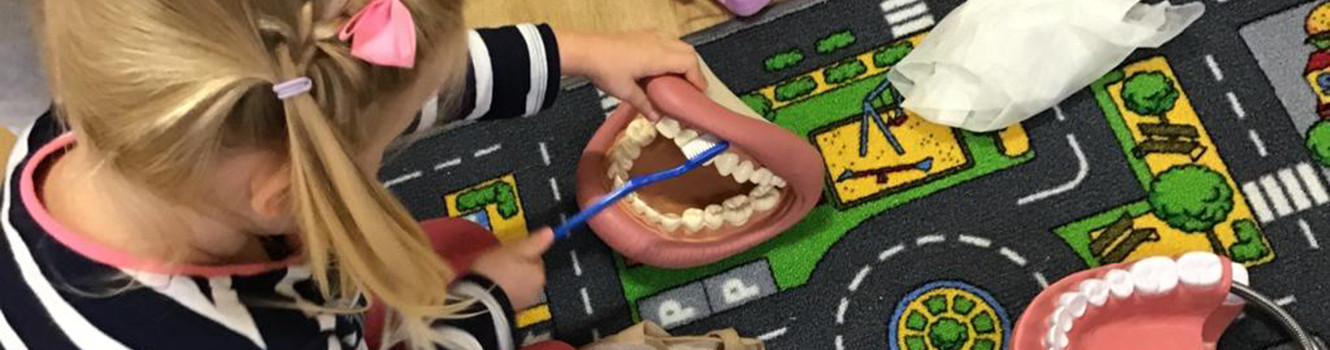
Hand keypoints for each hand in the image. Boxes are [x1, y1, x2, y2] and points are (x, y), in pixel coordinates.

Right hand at [470, 228, 553, 309]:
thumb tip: (550, 233)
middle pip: (529, 271)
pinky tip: (491, 286)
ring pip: (520, 284)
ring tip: (492, 275)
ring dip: (510, 279)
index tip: (509, 250)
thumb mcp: (514, 249)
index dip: (521, 251)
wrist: (479, 301)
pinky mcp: (510, 310)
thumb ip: (535, 242)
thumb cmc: (495, 273)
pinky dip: (503, 290)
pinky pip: (509, 295)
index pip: (536, 257)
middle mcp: (536, 290)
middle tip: (499, 262)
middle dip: (516, 266)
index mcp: (539, 273)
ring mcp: (523, 302)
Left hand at [557, 28, 707, 119]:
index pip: (690, 64)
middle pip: (689, 52)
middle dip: (695, 69)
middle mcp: (659, 42)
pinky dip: (673, 50)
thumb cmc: (605, 70)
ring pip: (679, 43)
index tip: (699, 93)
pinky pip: (668, 39)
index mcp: (659, 56)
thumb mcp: (626, 92)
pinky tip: (665, 62)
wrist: (585, 50)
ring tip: (681, 76)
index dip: (698, 79)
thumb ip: (644, 105)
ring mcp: (651, 35)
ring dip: (684, 58)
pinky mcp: (643, 33)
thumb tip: (656, 118)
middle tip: (692, 87)